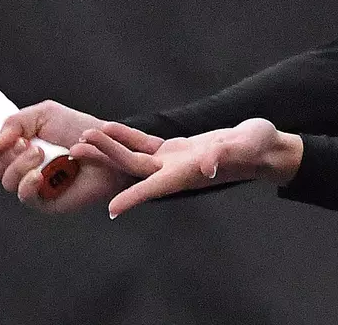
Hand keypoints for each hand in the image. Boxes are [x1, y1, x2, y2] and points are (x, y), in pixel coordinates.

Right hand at [0, 101, 132, 214]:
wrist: (109, 148)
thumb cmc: (80, 130)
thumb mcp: (45, 114)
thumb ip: (14, 123)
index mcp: (19, 144)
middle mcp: (22, 165)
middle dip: (5, 154)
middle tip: (27, 143)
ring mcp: (33, 184)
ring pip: (6, 181)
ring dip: (18, 165)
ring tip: (41, 153)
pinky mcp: (46, 201)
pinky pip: (25, 196)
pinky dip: (26, 184)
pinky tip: (38, 174)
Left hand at [70, 118, 302, 218]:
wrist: (263, 148)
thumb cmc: (258, 148)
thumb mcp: (247, 146)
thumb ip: (228, 154)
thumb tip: (209, 165)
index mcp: (189, 173)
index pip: (155, 188)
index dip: (133, 198)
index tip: (110, 209)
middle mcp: (175, 171)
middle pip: (132, 168)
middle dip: (104, 159)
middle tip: (75, 150)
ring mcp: (173, 160)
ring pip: (134, 155)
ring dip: (109, 147)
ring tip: (83, 138)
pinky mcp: (176, 149)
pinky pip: (145, 143)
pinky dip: (127, 136)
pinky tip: (110, 128)